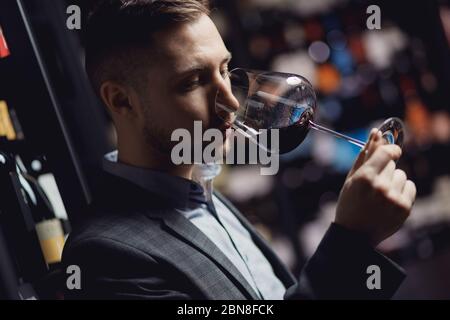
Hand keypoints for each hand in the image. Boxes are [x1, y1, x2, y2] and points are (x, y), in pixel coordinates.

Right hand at [335, 129, 416, 245]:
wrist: (354, 234)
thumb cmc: (350, 202)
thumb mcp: (352, 178)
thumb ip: (365, 154)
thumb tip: (376, 132)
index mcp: (365, 177)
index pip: (388, 152)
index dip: (391, 150)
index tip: (392, 152)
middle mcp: (381, 187)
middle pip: (393, 164)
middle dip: (385, 170)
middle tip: (373, 185)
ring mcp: (394, 198)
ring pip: (402, 175)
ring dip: (394, 181)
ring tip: (381, 195)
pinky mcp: (404, 208)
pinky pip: (410, 186)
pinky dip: (402, 191)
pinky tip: (390, 200)